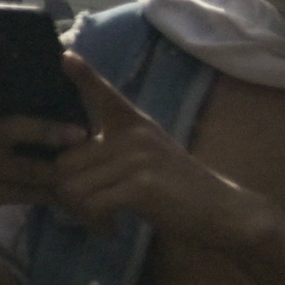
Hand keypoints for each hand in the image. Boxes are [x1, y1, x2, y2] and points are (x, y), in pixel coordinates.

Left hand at [37, 57, 269, 252]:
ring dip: (80, 211)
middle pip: (64, 163)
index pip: (104, 95)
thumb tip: (63, 163)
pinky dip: (97, 223)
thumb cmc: (178, 189)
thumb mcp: (146, 158)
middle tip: (87, 209)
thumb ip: (112, 151)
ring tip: (101, 219)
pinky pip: (92, 205)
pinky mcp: (141, 185)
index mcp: (134, 124)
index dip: (83, 77)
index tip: (64, 56)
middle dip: (66, 193)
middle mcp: (134, 135)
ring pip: (73, 187)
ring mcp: (137, 158)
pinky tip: (112, 228)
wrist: (221, 211)